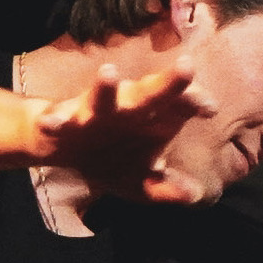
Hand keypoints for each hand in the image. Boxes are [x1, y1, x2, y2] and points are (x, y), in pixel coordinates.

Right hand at [35, 61, 215, 202]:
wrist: (61, 143)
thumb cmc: (111, 157)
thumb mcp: (141, 182)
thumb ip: (166, 188)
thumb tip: (193, 195)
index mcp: (151, 121)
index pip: (179, 107)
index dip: (194, 104)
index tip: (210, 108)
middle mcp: (127, 110)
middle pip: (151, 94)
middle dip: (168, 83)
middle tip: (187, 67)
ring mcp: (95, 113)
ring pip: (103, 97)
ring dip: (106, 87)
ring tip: (108, 73)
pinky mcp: (64, 121)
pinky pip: (58, 121)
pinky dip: (54, 121)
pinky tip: (52, 122)